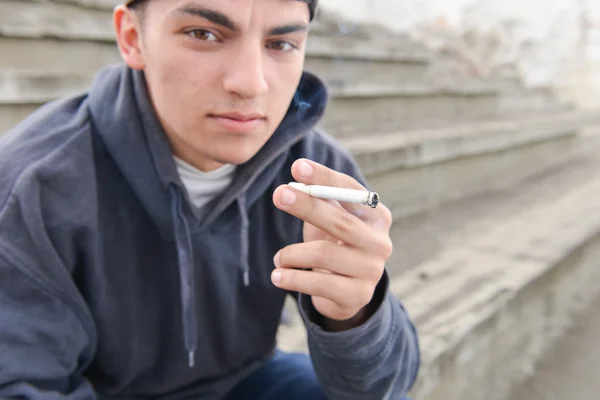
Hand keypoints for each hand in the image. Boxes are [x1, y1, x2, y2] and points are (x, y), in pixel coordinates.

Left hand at [271, 159, 393, 324]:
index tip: (297, 166)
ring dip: (292, 254)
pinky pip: (319, 284)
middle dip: (306, 206)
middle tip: (279, 195)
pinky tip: (277, 276)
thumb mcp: (331, 221)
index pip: (350, 191)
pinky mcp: (358, 295)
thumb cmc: (336, 246)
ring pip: (323, 255)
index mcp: (377, 216)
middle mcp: (380, 242)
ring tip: (278, 259)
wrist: (349, 293)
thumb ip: (319, 202)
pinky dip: (293, 278)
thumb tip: (293, 186)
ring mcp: (372, 270)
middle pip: (339, 221)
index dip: (324, 178)